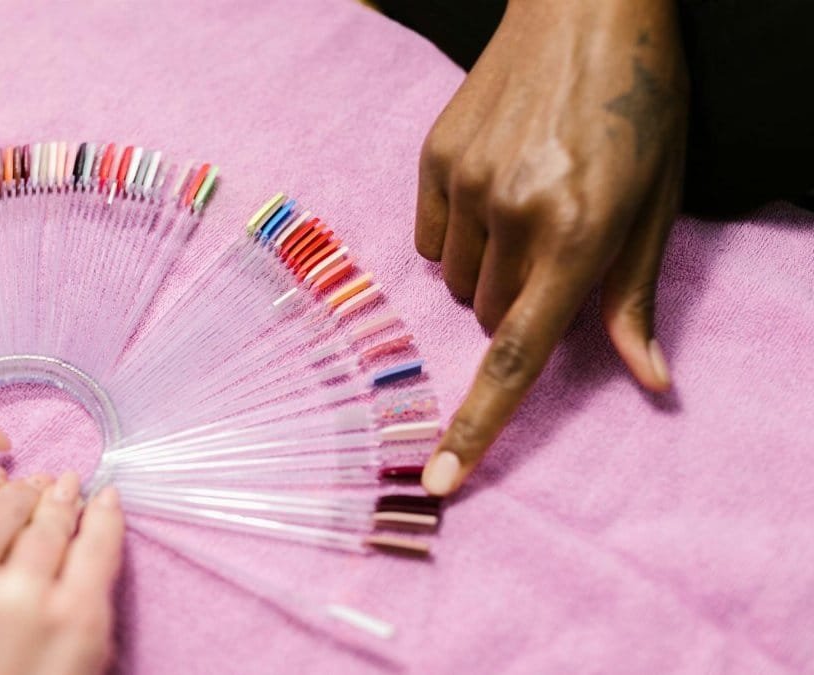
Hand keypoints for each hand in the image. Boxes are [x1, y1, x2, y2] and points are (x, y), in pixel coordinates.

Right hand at [414, 0, 687, 494]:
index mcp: (578, 229)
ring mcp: (464, 181)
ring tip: (524, 205)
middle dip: (519, 304)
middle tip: (555, 245)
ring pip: (457, 281)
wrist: (586, 4)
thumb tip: (648, 380)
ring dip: (487, 270)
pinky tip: (490, 186)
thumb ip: (636, 296)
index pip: (517, 351)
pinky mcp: (433, 158)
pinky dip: (457, 235)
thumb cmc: (641, 102)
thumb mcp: (659, 199)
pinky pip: (428, 241)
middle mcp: (511, 210)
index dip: (478, 426)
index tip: (439, 481)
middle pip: (488, 316)